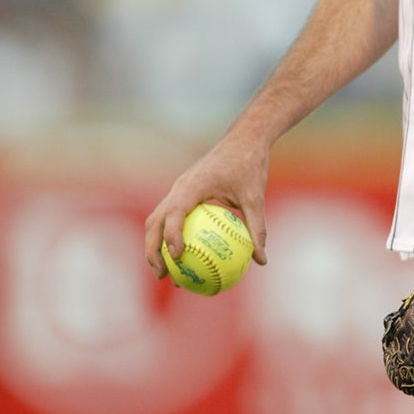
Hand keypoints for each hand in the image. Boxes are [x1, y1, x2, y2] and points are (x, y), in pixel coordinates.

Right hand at [144, 134, 269, 278]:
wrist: (244, 138)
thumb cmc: (250, 164)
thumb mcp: (256, 197)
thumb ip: (257, 228)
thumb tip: (261, 260)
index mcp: (194, 185)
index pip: (175, 212)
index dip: (172, 235)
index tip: (178, 257)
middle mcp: (180, 186)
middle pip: (155, 220)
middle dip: (152, 249)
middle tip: (163, 275)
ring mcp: (178, 187)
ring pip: (157, 218)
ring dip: (155, 245)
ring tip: (166, 272)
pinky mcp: (183, 190)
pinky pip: (170, 215)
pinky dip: (168, 234)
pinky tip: (183, 256)